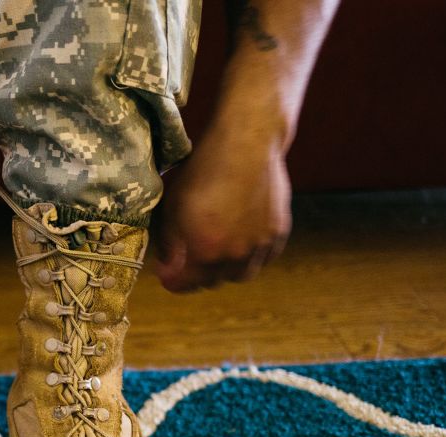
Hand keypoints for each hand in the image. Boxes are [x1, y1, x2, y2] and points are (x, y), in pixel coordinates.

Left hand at [153, 122, 291, 292]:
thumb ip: (169, 243)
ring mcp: (261, 245)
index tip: (166, 277)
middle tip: (188, 263)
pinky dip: (251, 257)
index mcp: (206, 252)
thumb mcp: (173, 205)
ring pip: (241, 273)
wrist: (247, 144)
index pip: (186, 283)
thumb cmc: (205, 171)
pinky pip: (264, 257)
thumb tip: (167, 265)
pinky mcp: (278, 231)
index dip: (173, 282)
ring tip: (216, 256)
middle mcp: (236, 256)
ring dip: (226, 270)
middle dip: (198, 276)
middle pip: (213, 281)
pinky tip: (241, 244)